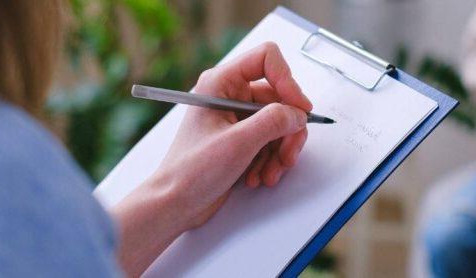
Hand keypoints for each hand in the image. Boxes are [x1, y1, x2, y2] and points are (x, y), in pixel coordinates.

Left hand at [112, 42, 311, 275]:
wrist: (175, 203)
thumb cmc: (191, 171)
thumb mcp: (238, 143)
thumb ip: (273, 122)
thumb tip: (298, 113)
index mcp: (220, 83)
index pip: (267, 59)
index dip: (288, 81)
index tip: (299, 109)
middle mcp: (229, 95)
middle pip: (280, 97)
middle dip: (287, 130)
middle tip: (287, 154)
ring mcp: (237, 117)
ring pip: (280, 122)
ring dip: (280, 151)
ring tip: (269, 173)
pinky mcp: (242, 138)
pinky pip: (272, 140)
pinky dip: (272, 160)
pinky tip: (259, 176)